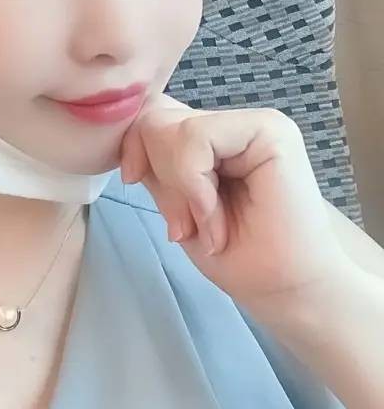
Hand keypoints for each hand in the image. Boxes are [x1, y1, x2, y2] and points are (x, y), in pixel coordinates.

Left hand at [119, 92, 348, 310]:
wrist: (285, 291)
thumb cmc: (235, 255)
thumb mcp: (175, 203)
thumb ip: (155, 165)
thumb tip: (122, 131)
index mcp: (211, 137)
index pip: (150, 118)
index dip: (133, 149)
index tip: (134, 182)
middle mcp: (231, 124)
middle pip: (154, 118)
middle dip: (158, 176)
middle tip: (186, 224)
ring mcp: (253, 123)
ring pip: (170, 128)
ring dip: (178, 187)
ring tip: (208, 224)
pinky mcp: (270, 130)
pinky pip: (196, 138)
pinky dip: (193, 184)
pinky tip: (216, 215)